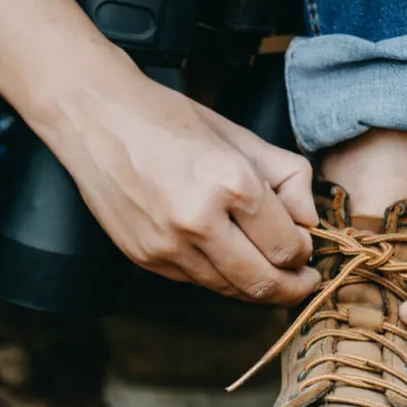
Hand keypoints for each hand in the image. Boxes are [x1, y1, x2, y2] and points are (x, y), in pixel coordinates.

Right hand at [46, 67, 319, 305]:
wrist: (96, 117)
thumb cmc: (168, 120)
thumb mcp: (240, 137)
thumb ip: (287, 176)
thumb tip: (310, 220)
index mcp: (230, 182)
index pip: (286, 245)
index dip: (304, 252)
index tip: (306, 247)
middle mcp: (198, 221)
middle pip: (262, 282)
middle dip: (291, 287)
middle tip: (304, 281)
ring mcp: (167, 245)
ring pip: (229, 289)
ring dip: (255, 287)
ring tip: (269, 272)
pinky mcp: (145, 258)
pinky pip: (196, 281)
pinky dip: (219, 276)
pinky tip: (226, 258)